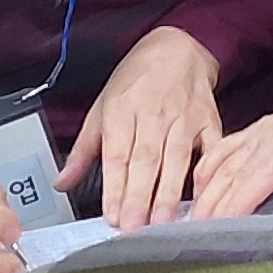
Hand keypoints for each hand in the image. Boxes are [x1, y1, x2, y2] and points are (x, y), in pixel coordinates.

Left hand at [73, 25, 225, 230]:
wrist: (177, 47)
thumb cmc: (136, 80)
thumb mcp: (102, 107)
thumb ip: (84, 149)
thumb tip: (62, 182)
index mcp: (122, 110)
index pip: (117, 155)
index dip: (115, 187)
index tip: (112, 215)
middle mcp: (153, 114)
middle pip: (145, 160)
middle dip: (139, 196)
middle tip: (134, 226)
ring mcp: (184, 117)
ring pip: (175, 158)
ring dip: (168, 191)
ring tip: (162, 221)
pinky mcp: (208, 120)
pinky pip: (210, 148)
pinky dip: (207, 170)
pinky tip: (201, 194)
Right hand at [197, 71, 272, 216]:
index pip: (263, 174)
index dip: (240, 200)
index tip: (222, 224)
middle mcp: (271, 135)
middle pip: (236, 173)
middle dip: (214, 204)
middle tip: (197, 234)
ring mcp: (259, 132)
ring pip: (225, 163)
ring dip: (206, 191)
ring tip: (192, 219)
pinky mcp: (254, 131)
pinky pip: (224, 148)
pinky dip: (207, 166)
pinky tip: (197, 187)